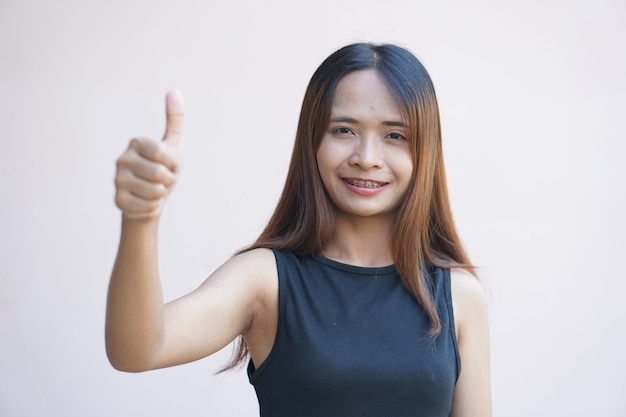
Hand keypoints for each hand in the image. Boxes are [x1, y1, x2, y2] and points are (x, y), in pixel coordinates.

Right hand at [114, 90, 184, 219]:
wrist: (151, 199)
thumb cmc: (164, 169)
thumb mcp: (173, 145)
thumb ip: (175, 119)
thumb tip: (174, 91)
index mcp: (136, 143)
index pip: (162, 153)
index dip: (173, 163)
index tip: (169, 164)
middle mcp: (122, 159)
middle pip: (160, 173)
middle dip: (169, 180)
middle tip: (162, 180)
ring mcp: (117, 180)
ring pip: (154, 191)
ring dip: (161, 194)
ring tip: (155, 190)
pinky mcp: (118, 200)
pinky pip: (147, 206)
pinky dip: (154, 207)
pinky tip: (147, 202)